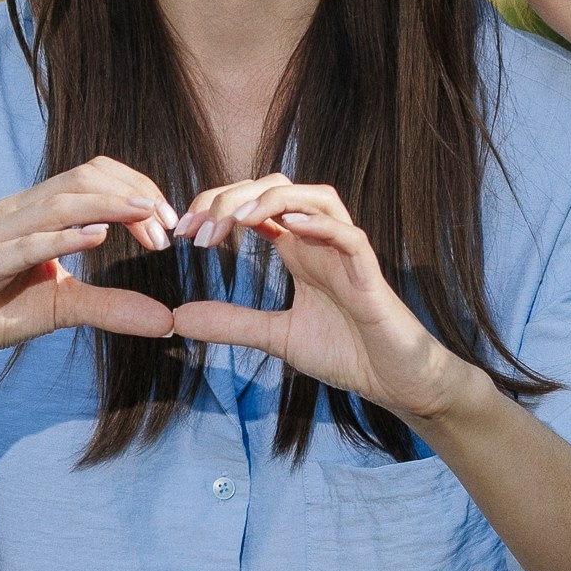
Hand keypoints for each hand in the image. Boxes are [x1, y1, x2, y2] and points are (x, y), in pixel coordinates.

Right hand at [0, 161, 179, 385]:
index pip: (94, 176)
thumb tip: (167, 319)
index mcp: (37, 210)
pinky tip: (97, 237)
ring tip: (146, 218)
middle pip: (83, 177)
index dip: (137, 190)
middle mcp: (17, 210)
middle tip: (166, 227)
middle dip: (131, 195)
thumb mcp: (64, 308)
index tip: (169, 224)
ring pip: (59, 202)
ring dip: (108, 208)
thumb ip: (111, 306)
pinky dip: (64, 237)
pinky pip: (28, 242)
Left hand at [166, 178, 461, 421]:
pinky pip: (349, 235)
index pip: (253, 205)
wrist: (394, 380)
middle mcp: (320, 240)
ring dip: (271, 201)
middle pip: (275, 189)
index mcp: (298, 249)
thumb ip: (232, 323)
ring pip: (314, 197)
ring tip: (235, 221)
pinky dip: (321, 225)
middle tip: (197, 232)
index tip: (182, 234)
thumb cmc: (346, 352)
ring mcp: (346, 252)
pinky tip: (290, 228)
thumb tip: (177, 317)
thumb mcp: (276, 337)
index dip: (216, 207)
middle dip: (231, 199)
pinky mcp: (369, 273)